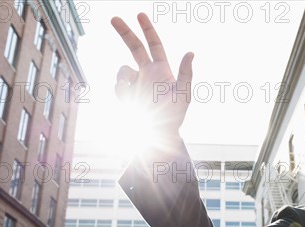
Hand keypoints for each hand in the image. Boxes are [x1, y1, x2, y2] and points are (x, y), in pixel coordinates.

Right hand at [111, 13, 193, 131]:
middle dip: (124, 32)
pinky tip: (132, 104)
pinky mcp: (125, 94)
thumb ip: (186, 72)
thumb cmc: (175, 115)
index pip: (154, 45)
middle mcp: (146, 73)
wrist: (159, 134)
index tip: (139, 15)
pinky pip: (118, 86)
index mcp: (161, 70)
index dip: (147, 30)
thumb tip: (191, 52)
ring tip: (137, 97)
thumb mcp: (184, 94)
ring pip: (122, 71)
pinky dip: (123, 92)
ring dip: (125, 78)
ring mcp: (134, 83)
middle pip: (134, 47)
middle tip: (113, 18)